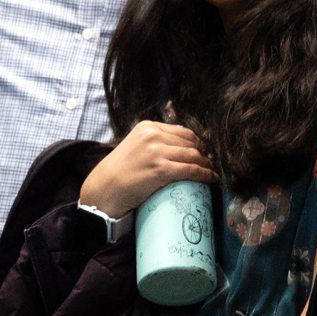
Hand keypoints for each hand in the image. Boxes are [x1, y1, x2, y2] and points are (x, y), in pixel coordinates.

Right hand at [79, 120, 215, 218]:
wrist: (105, 188)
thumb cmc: (120, 171)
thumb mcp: (135, 146)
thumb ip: (154, 142)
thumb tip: (181, 147)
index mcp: (147, 127)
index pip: (182, 131)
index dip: (197, 142)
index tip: (203, 152)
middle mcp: (152, 135)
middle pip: (190, 143)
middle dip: (204, 153)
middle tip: (210, 163)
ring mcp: (156, 152)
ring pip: (194, 155)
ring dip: (207, 164)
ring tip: (212, 171)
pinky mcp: (160, 169)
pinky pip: (191, 170)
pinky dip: (205, 174)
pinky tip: (211, 178)